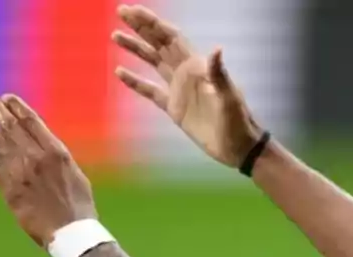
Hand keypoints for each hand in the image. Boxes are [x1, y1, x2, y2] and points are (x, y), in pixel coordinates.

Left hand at [0, 87, 96, 246]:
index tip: (5, 96)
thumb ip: (56, 155)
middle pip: (10, 125)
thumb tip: (42, 143)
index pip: (31, 121)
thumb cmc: (77, 205)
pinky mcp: (8, 189)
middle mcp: (35, 156)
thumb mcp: (74, 172)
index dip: (16, 107)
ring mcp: (20, 172)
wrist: (70, 231)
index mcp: (55, 150)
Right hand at [113, 4, 261, 168]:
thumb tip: (217, 49)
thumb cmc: (237, 121)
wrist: (237, 147)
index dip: (152, 23)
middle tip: (121, 12)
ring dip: (136, 48)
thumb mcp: (228, 97)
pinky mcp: (174, 108)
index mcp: (196, 66)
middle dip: (141, 27)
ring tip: (116, 36)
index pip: (170, 37)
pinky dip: (135, 82)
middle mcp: (185, 72)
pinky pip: (151, 91)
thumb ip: (219, 74)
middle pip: (159, 43)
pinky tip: (120, 72)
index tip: (134, 11)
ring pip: (153, 62)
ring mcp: (179, 89)